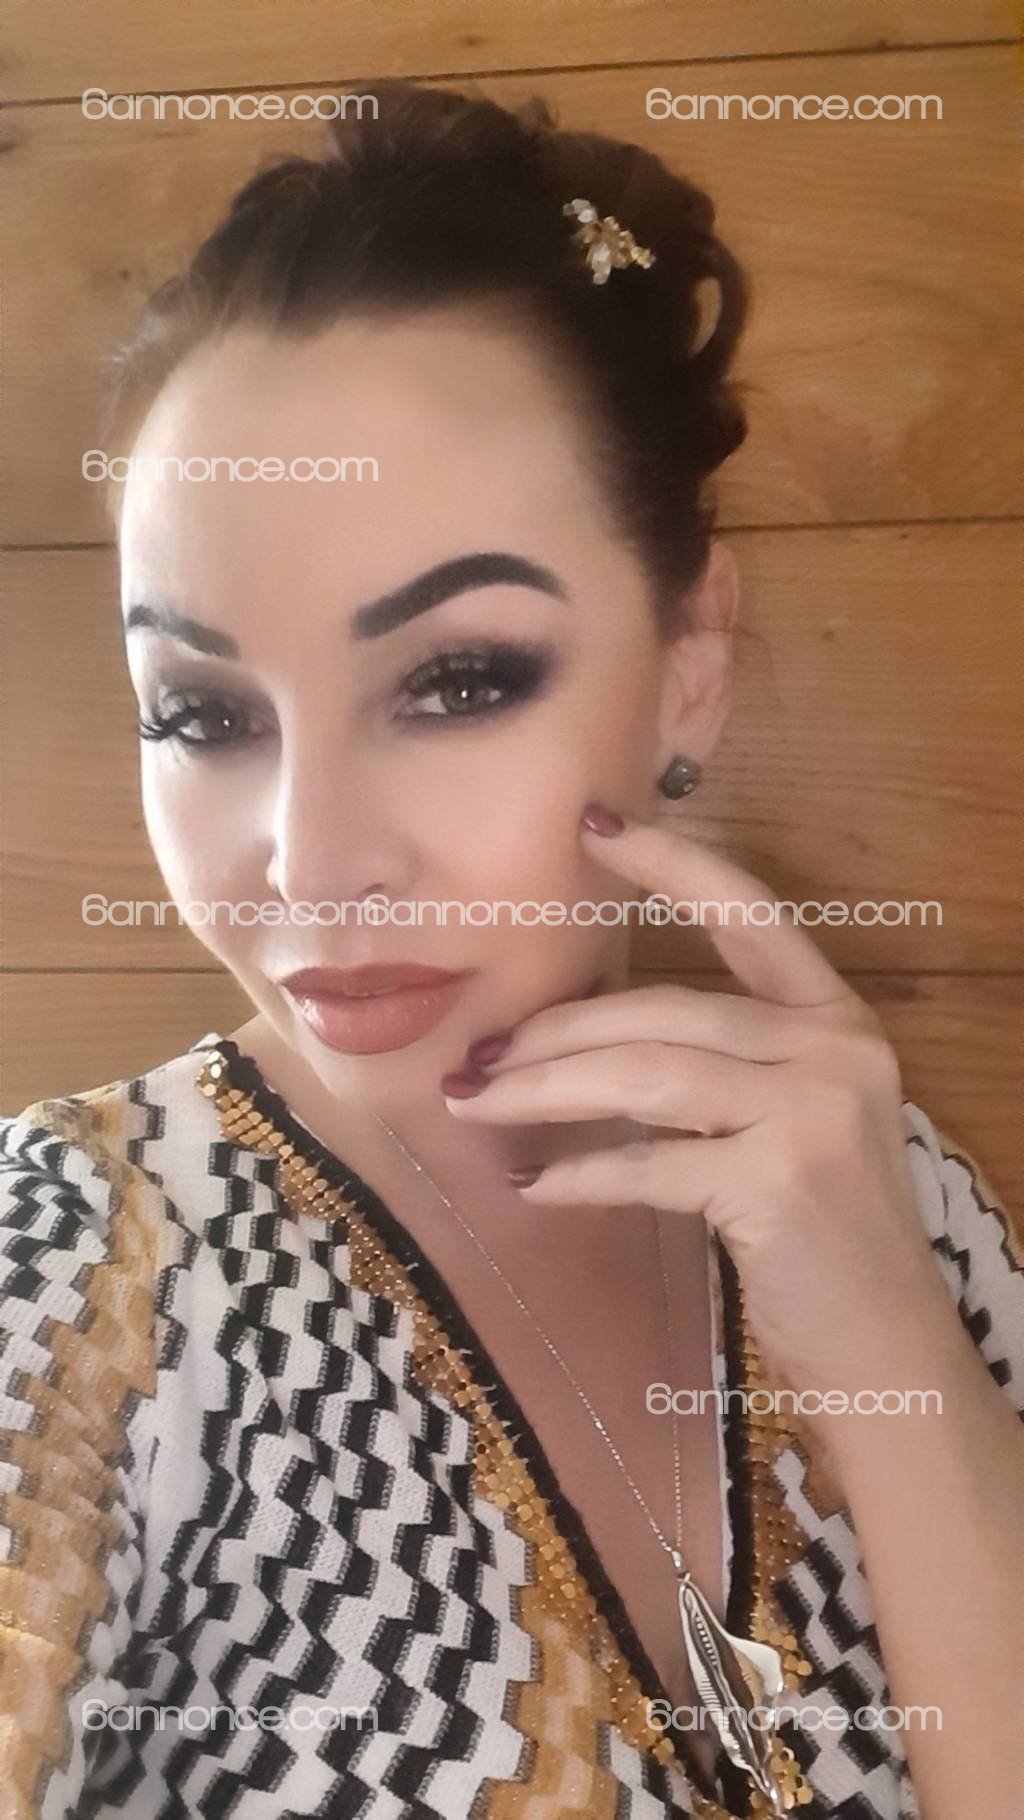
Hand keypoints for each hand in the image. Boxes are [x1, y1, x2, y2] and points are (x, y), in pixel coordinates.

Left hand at [442, 803, 953, 1399]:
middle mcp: (834, 1047)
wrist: (886, 1352)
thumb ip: (717, 1067)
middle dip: (557, 1030)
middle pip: (664, 1008)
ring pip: (644, 1073)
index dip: (669, 863)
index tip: (591, 825)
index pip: (746, 911)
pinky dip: (581, 1174)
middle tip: (479, 1056)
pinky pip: (648, 1162)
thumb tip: (575, 1038)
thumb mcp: (788, 1122)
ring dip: (545, 1089)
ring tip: (479, 1104)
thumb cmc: (818, 1234)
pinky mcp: (780, 1180)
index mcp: (836, 1018)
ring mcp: (813, 1111)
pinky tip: (536, 1185)